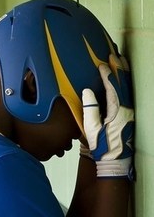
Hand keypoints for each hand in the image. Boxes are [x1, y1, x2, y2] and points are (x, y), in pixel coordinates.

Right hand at [82, 54, 134, 178]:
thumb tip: (87, 91)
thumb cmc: (102, 147)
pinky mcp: (129, 115)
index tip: (102, 65)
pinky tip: (122, 78)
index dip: (108, 75)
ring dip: (124, 73)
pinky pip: (127, 94)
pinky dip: (125, 83)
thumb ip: (90, 109)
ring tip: (120, 61)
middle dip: (119, 69)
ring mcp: (130, 111)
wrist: (115, 160)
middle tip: (114, 55)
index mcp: (117, 112)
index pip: (113, 88)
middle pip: (124, 84)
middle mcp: (126, 109)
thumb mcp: (91, 130)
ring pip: (128, 88)